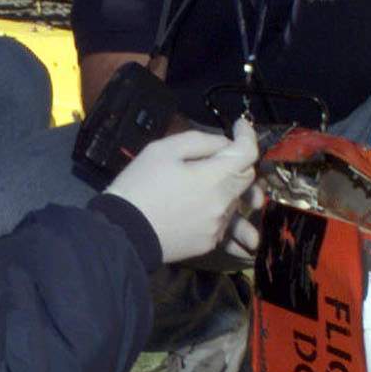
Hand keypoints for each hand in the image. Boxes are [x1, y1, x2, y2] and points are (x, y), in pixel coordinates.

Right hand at [104, 119, 259, 264]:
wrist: (122, 231)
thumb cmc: (140, 186)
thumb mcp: (163, 150)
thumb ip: (200, 141)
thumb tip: (224, 144)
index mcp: (214, 177)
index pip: (248, 153)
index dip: (247, 136)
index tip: (239, 127)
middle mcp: (223, 203)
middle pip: (247, 179)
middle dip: (241, 163)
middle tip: (223, 155)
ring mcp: (217, 226)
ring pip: (235, 202)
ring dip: (228, 189)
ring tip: (210, 187)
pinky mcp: (208, 243)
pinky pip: (223, 224)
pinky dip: (219, 214)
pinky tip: (206, 212)